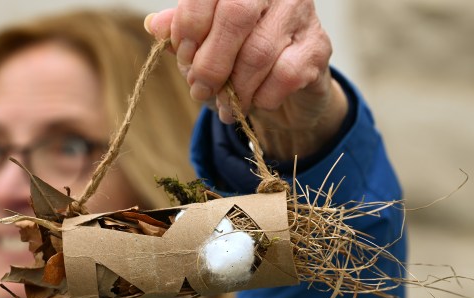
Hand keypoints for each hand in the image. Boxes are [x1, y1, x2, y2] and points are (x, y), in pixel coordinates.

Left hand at [145, 0, 347, 159]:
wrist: (289, 91)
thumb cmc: (241, 59)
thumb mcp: (205, 43)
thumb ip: (182, 30)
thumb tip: (154, 25)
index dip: (188, 26)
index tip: (183, 57)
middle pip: (235, 15)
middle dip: (210, 62)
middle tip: (200, 90)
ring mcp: (301, 15)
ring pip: (258, 52)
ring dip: (234, 89)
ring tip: (224, 105)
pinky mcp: (318, 48)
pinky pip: (283, 76)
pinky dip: (262, 97)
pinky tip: (256, 102)